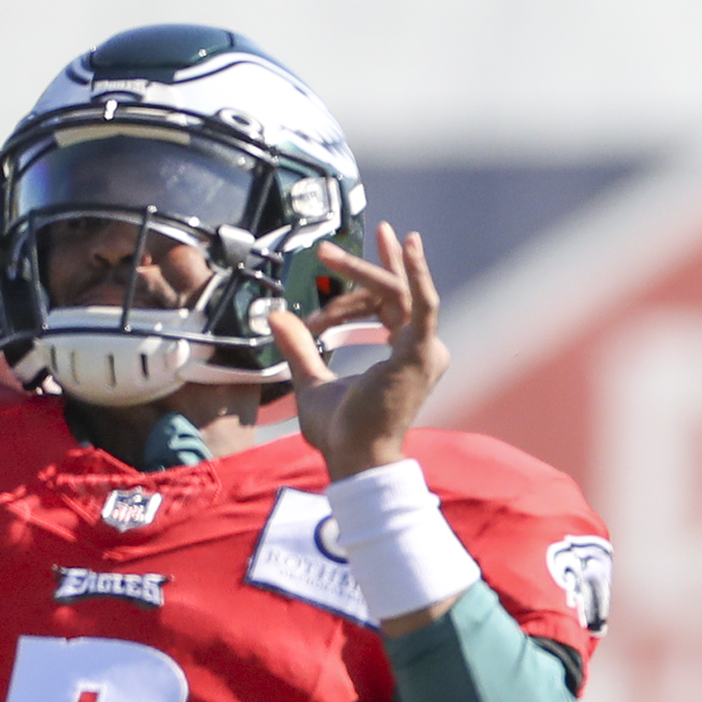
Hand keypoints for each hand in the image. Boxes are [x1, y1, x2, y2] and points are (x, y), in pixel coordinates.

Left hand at [269, 222, 449, 481]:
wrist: (353, 457)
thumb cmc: (339, 432)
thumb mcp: (311, 380)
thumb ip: (300, 347)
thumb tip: (277, 316)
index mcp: (405, 355)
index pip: (392, 304)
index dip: (379, 272)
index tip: (370, 244)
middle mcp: (422, 350)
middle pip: (393, 295)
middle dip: (365, 266)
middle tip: (333, 246)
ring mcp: (425, 351)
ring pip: (396, 295)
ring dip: (361, 271)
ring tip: (326, 253)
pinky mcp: (421, 353)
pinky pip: (422, 305)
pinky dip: (417, 274)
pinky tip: (406, 246)